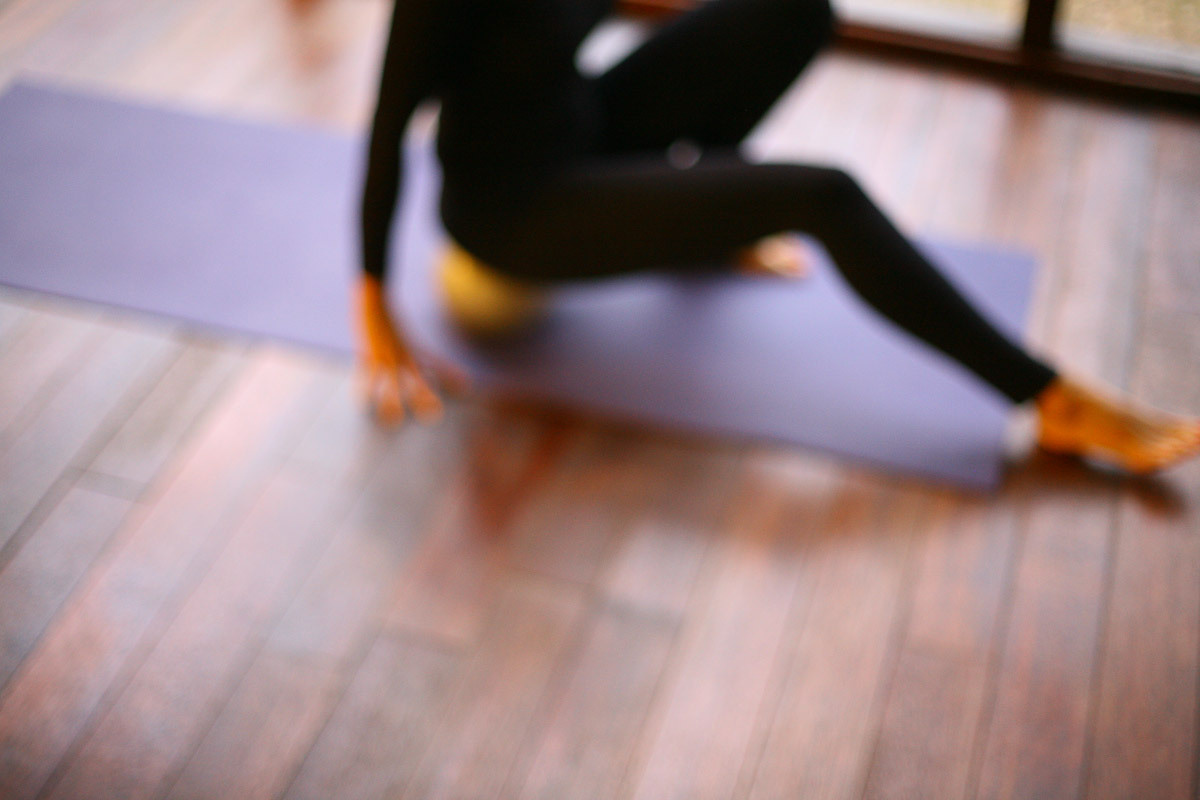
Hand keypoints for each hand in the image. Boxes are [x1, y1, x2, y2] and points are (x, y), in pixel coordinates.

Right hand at [355, 275, 465, 424]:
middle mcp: (402, 355)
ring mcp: (387, 356)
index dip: (450, 374)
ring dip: (392, 402)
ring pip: (392, 383)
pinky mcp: (370, 355)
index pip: (435, 363)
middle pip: (417, 379)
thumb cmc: (387, 316)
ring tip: (393, 421)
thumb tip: (417, 354)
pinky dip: (365, 390)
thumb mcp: (403, 333)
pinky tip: (363, 404)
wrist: (374, 298)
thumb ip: (409, 345)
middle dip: (425, 396)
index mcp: (412, 348)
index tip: (466, 385)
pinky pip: (367, 376)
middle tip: (435, 414)